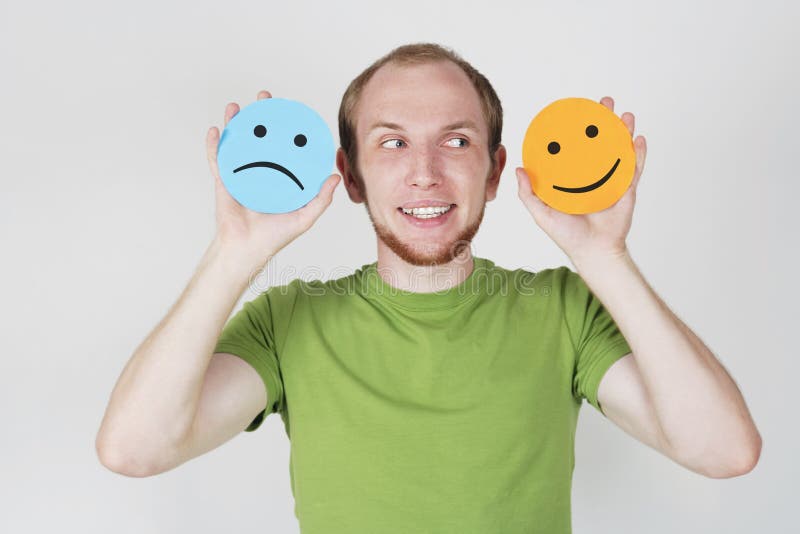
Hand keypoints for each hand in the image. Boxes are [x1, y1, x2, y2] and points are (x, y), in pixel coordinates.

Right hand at [206, 90, 340, 269]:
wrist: (248, 249)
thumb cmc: (275, 236)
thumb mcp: (304, 217)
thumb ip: (320, 199)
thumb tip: (335, 177)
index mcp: (278, 176)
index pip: (283, 145)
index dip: (287, 127)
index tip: (292, 110)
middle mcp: (259, 171)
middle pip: (259, 136)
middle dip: (261, 114)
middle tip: (265, 97)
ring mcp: (240, 174)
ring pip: (236, 143)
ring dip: (234, 123)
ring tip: (235, 106)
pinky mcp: (223, 182)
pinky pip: (217, 160)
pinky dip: (214, 145)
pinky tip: (216, 130)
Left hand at [515, 96, 646, 264]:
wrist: (593, 250)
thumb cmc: (567, 235)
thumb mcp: (541, 213)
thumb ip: (528, 193)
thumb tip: (519, 168)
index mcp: (575, 177)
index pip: (577, 146)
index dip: (577, 128)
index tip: (576, 110)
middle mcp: (594, 175)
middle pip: (602, 141)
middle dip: (604, 120)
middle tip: (604, 102)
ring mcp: (613, 181)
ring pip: (621, 149)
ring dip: (625, 130)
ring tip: (625, 115)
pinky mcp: (627, 190)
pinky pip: (635, 168)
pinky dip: (638, 153)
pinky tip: (638, 139)